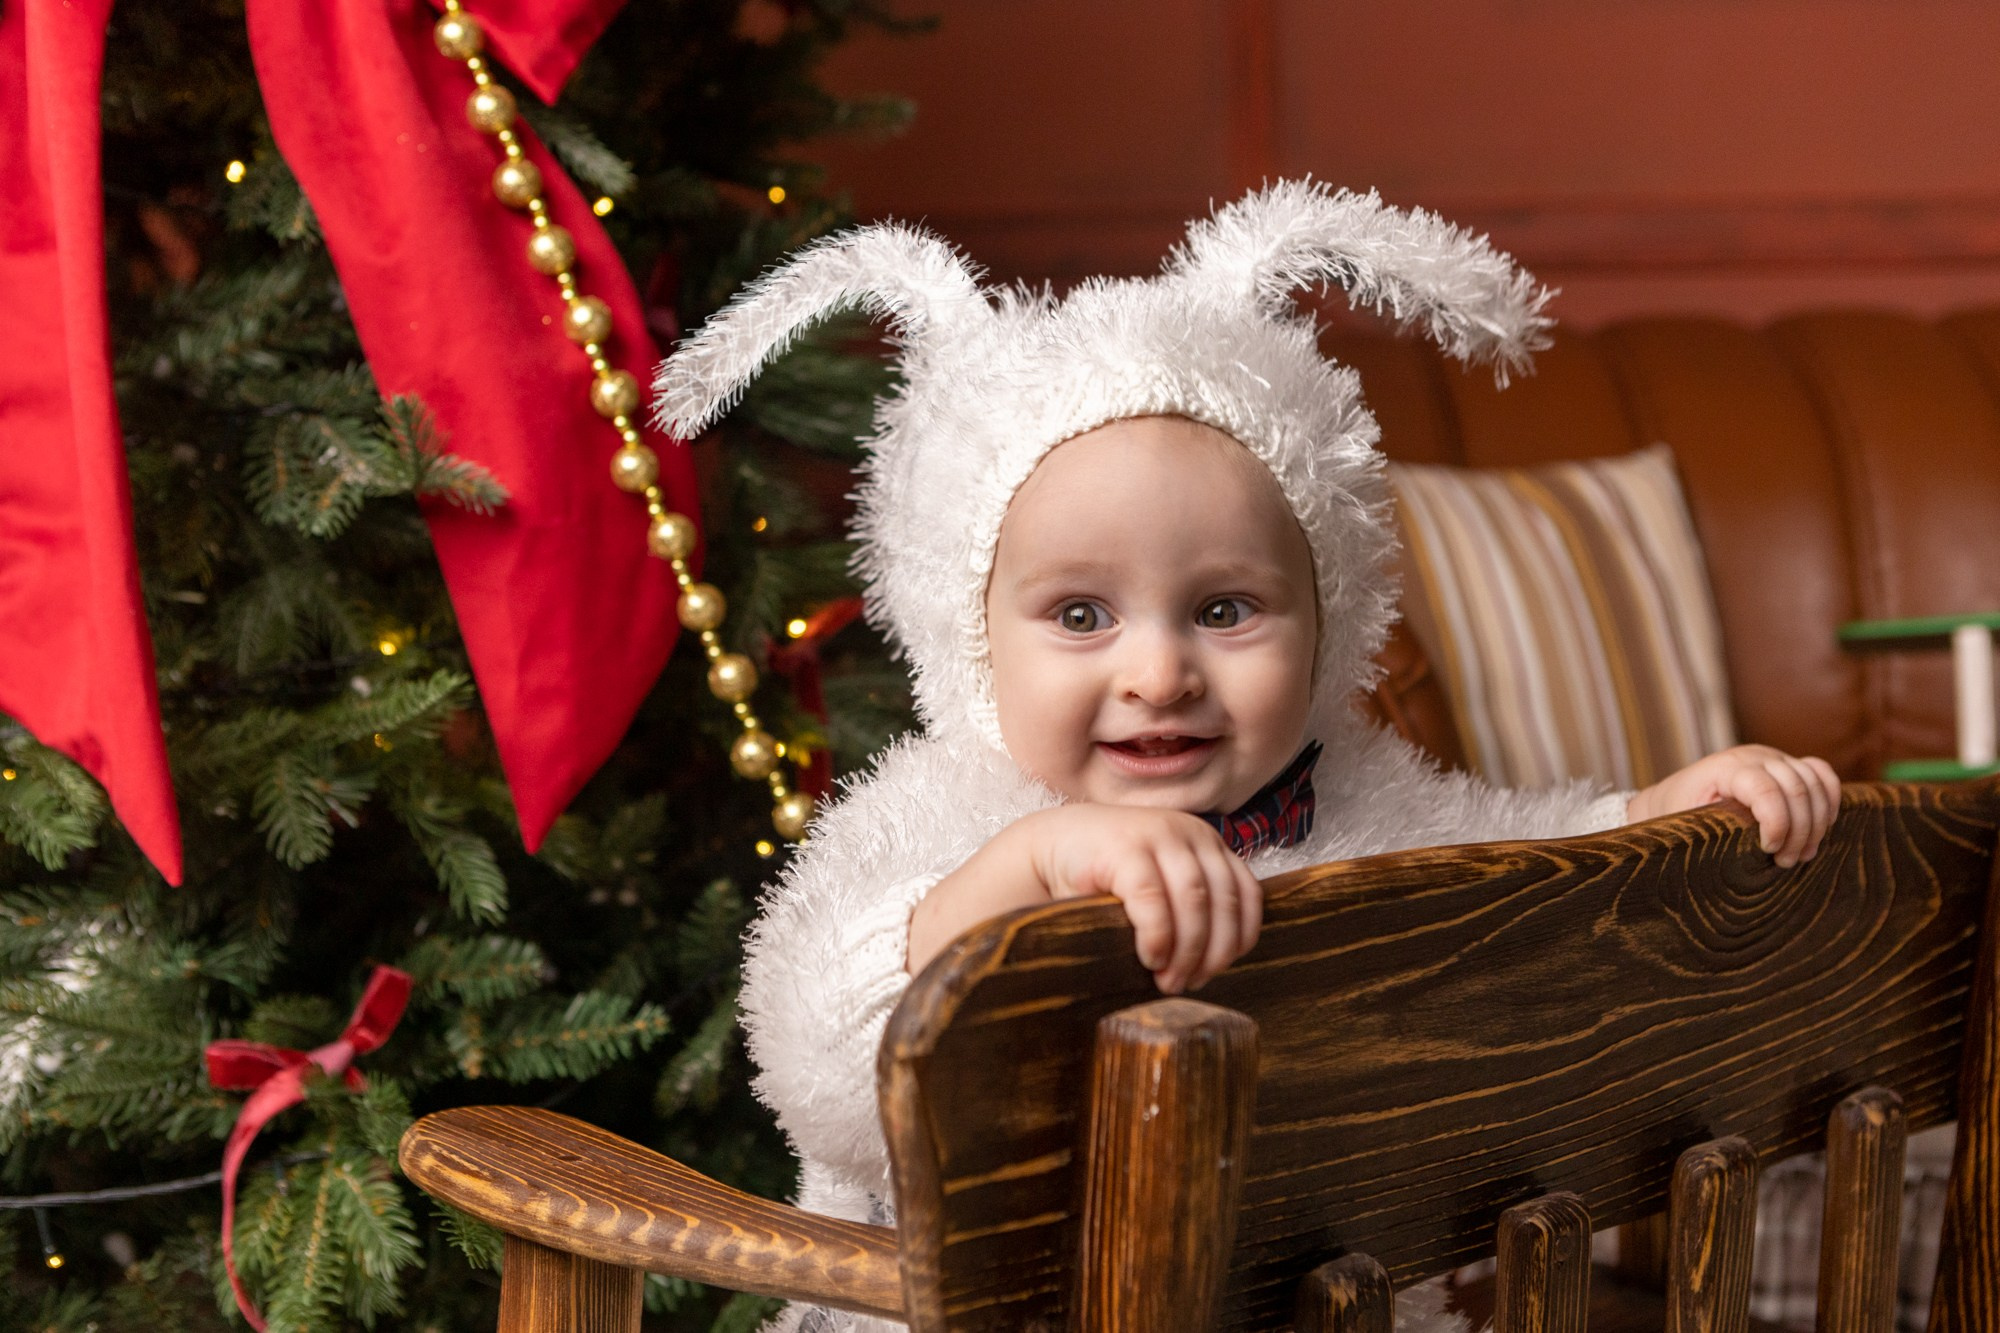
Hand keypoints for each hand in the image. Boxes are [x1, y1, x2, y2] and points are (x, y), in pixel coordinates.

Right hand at [1023, 804, 1262, 993]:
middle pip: (1223, 902)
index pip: (1246, 895)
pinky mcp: (1125, 846)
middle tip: (1188, 984)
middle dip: (1211, 952)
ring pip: (1194, 902)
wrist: (1049, 849)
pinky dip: (1157, 935)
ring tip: (1168, 980)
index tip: (1215, 971)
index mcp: (1207, 843)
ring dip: (1186, 951)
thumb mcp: (1163, 889)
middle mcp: (1190, 832)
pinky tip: (1149, 957)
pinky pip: (1153, 898)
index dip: (1237, 939)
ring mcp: (1158, 834)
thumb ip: (1193, 910)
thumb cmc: (1107, 881)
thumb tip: (1219, 962)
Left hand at [1627, 745, 1840, 867]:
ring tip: (1802, 854)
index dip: (1777, 824)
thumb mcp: (1687, 823)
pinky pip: (1822, 774)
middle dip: (1799, 831)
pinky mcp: (1788, 764)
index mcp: (1726, 768)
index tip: (1770, 850)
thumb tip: (1748, 848)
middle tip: (1787, 862)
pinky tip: (1823, 826)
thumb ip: (1717, 829)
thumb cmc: (1679, 814)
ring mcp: (1774, 757)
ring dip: (1816, 823)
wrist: (1676, 796)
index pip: (1766, 790)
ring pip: (1814, 783)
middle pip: (1797, 789)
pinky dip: (1829, 800)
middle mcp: (1754, 756)